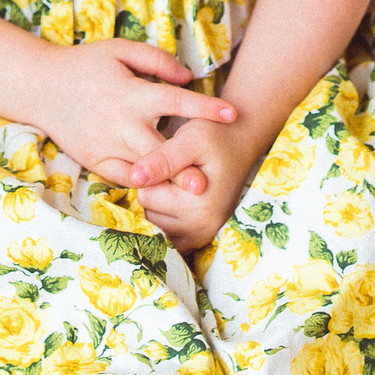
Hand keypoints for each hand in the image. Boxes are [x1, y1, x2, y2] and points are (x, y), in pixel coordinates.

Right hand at [18, 39, 228, 192]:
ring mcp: (107, 145)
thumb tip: (187, 76)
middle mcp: (122, 123)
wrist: (41, 87)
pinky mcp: (95, 160)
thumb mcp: (120, 50)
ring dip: (165, 181)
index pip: (177, 101)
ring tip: (188, 195)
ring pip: (142, 169)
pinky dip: (140, 184)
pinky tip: (159, 190)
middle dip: (182, 167)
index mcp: (133, 94)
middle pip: (159, 149)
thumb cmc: (86, 64)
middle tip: (206, 183)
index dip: (206, 107)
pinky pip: (122, 177)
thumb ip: (157, 61)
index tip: (233, 114)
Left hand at [132, 115, 262, 252]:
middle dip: (155, 189)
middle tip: (176, 169)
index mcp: (201, 205)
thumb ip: (163, 159)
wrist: (240, 143)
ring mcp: (202, 236)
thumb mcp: (191, 139)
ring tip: (178, 181)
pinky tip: (177, 197)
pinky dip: (165, 215)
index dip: (151, 173)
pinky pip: (165, 232)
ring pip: (154, 220)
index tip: (169, 158)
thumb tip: (135, 178)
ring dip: (159, 202)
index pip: (146, 194)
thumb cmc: (215, 136)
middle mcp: (203, 227)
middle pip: (149, 210)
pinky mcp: (198, 239)